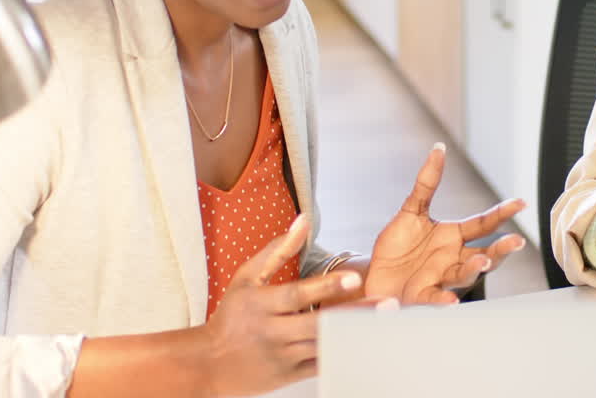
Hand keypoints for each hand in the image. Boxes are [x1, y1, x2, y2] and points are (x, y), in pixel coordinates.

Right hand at [201, 214, 368, 394]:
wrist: (208, 364)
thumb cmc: (231, 316)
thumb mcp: (246, 278)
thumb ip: (278, 250)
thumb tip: (303, 220)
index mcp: (261, 304)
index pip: (297, 294)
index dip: (326, 287)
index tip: (354, 279)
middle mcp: (272, 331)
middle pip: (319, 323)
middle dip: (354, 314)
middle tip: (386, 304)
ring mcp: (282, 356)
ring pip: (324, 346)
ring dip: (355, 334)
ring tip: (385, 323)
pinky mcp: (289, 376)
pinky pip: (321, 365)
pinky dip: (343, 354)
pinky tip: (366, 343)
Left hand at [365, 143, 526, 304]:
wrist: (374, 275)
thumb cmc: (397, 246)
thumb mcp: (411, 210)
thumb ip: (427, 182)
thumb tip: (439, 148)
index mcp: (454, 236)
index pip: (483, 223)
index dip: (502, 213)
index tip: (521, 202)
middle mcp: (453, 258)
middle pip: (484, 253)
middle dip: (501, 249)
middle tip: (516, 241)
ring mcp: (441, 278)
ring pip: (465, 275)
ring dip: (475, 269)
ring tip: (483, 260)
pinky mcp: (422, 296)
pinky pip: (435, 298)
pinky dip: (443, 300)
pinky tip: (450, 299)